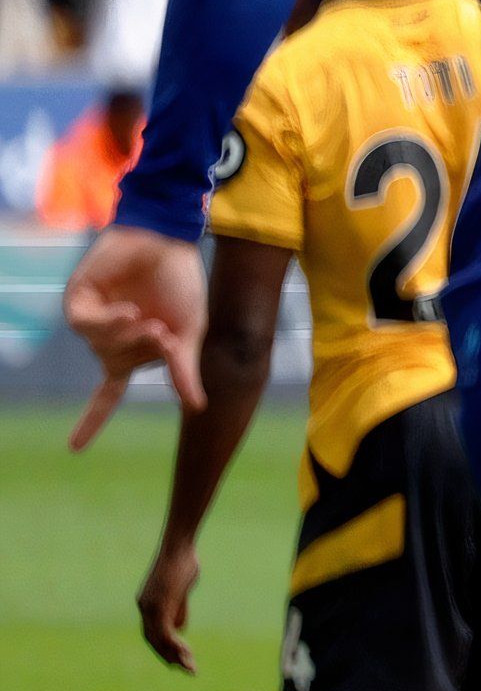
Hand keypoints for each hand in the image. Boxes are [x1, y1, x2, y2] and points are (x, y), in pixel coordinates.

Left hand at [64, 226, 206, 450]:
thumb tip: (196, 408)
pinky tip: (126, 309)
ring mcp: (92, 320)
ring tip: (146, 317)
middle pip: (116, 365)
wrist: (167, 240)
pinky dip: (107, 322)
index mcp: (133, 352)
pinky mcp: (80, 300)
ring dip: (125, 337)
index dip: (91, 422)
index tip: (74, 449)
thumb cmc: (182, 284)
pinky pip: (85, 325)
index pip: (107, 396)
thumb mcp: (190, 331)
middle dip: (141, 353)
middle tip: (164, 333)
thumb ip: (184, 368)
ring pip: (100, 348)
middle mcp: (108, 340)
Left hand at [138, 541, 198, 672]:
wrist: (178, 547)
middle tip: (184, 670)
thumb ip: (178, 608)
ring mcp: (150, 608)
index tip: (177, 660)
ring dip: (175, 656)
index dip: (163, 648)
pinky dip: (176, 646)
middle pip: (152, 640)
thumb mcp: (181, 589)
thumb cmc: (183, 562)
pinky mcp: (159, 606)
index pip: (152, 633)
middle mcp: (144, 608)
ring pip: (158, 640)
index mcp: (147, 604)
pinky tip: (187, 653)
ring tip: (190, 668)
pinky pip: (165, 633)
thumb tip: (179, 629)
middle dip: (168, 657)